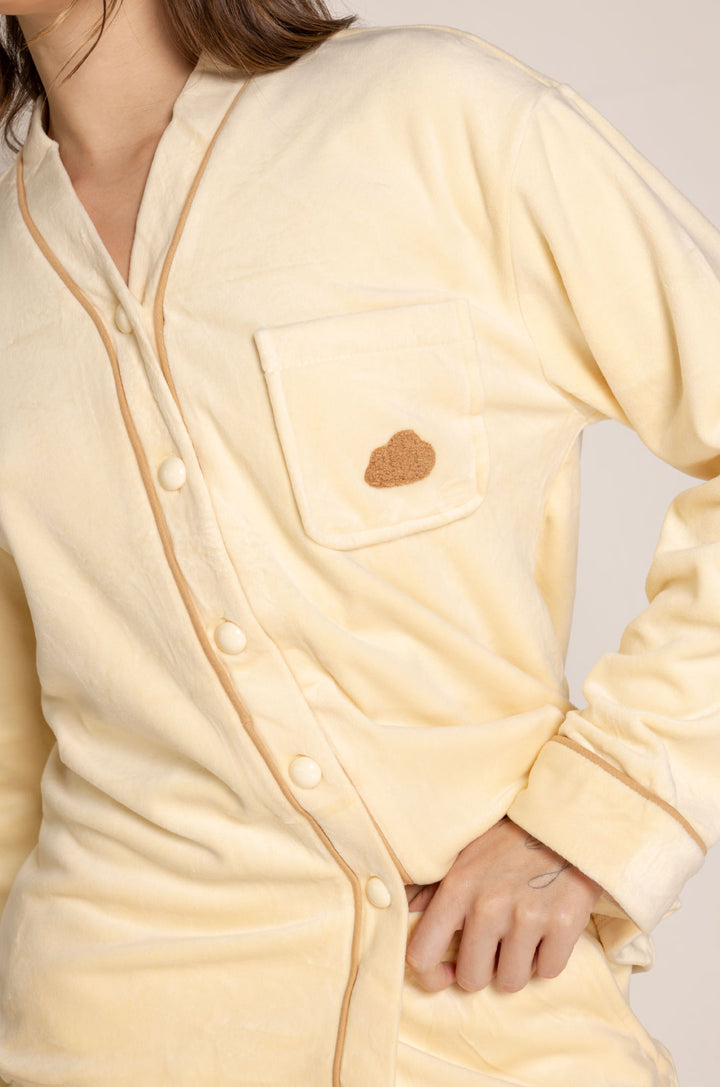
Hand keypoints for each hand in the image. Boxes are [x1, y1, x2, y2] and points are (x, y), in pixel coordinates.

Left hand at [404, 815, 603, 993]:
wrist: (565, 818)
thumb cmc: (508, 837)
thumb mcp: (463, 853)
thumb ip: (430, 886)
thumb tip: (400, 908)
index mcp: (457, 888)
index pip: (423, 956)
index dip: (432, 975)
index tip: (447, 971)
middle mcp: (488, 906)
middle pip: (472, 978)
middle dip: (483, 968)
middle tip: (495, 943)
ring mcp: (527, 916)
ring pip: (511, 981)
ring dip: (517, 965)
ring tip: (522, 934)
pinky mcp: (565, 924)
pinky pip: (548, 971)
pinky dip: (548, 958)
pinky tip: (547, 929)